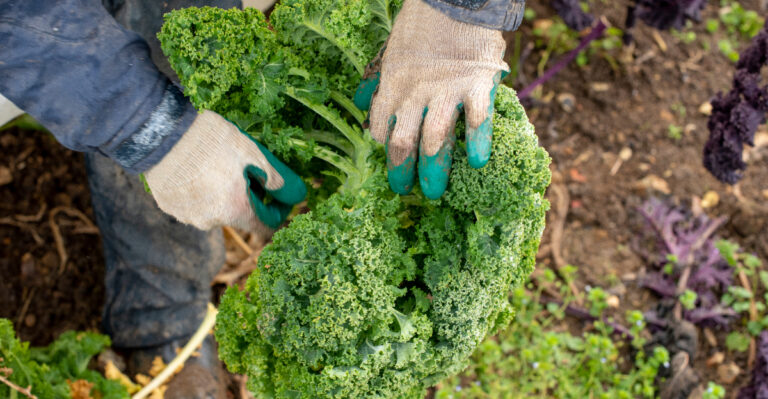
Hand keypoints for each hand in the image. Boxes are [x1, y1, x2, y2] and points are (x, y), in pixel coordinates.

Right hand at [145, 111, 305, 230]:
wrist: (162, 133)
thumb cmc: (211, 142)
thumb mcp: (253, 154)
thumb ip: (277, 180)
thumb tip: (296, 196)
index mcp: (236, 211)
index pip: (266, 227)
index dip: (277, 211)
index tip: (278, 194)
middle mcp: (212, 222)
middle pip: (240, 216)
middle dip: (249, 197)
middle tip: (246, 169)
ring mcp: (188, 217)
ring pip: (217, 210)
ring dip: (224, 194)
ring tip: (218, 165)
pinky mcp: (170, 207)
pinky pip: (195, 204)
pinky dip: (202, 192)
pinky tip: (198, 169)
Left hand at [354, 0, 508, 198]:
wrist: (452, 2)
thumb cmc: (420, 26)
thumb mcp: (390, 53)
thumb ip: (380, 81)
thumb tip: (362, 102)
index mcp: (392, 86)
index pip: (381, 129)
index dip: (384, 152)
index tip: (391, 165)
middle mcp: (414, 95)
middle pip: (403, 143)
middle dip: (401, 171)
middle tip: (404, 190)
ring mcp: (446, 93)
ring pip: (435, 140)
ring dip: (434, 169)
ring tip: (434, 191)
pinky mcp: (476, 86)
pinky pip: (477, 121)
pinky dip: (477, 143)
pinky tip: (478, 163)